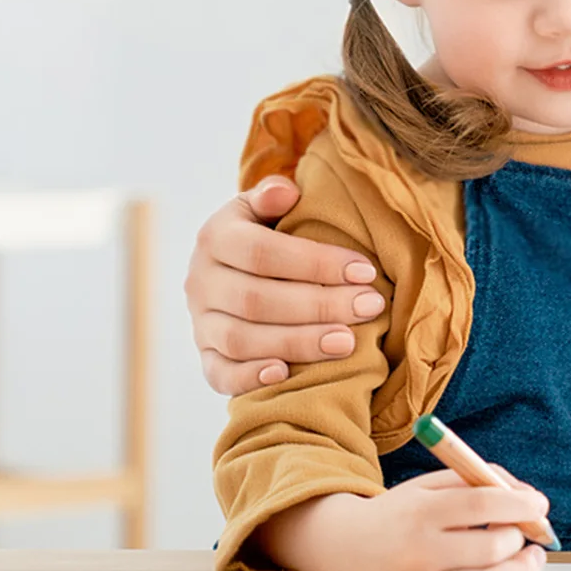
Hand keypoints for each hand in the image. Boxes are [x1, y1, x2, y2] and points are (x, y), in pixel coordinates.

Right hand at [186, 177, 387, 394]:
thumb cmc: (267, 231)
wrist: (233, 264)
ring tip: (347, 342)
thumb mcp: (265, 206)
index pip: (264, 253)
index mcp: (215, 237)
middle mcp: (201, 281)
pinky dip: (250, 378)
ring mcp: (200, 322)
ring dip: (298, 343)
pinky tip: (285, 374)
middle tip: (369, 307)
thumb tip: (286, 192)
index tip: (366, 271)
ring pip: (241, 340)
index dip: (316, 263)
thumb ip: (272, 196)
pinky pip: (219, 373)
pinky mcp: (205, 355)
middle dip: (319, 306)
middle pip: (256, 300)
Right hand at [257, 470, 549, 570]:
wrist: (345, 547)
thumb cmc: (400, 510)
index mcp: (424, 511)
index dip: (520, 503)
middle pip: (490, 550)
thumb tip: (528, 497)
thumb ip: (479, 481)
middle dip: (521, 538)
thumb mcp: (431, 483)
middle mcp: (424, 552)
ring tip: (533, 558)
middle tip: (530, 530)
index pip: (482, 505)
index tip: (540, 503)